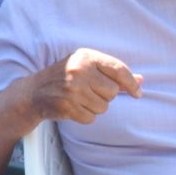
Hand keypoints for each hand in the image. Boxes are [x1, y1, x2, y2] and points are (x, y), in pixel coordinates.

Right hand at [26, 48, 142, 123]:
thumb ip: (113, 74)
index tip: (137, 93)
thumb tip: (140, 81)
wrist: (34, 91)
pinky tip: (73, 107)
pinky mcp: (67, 107)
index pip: (119, 69)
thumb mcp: (87, 67)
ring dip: (94, 107)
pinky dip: (85, 116)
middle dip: (105, 95)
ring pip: (103, 107)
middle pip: (113, 91)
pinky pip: (91, 118)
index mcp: (86, 56)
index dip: (132, 83)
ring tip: (79, 98)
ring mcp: (72, 89)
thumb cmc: (66, 77)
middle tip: (89, 91)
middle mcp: (79, 71)